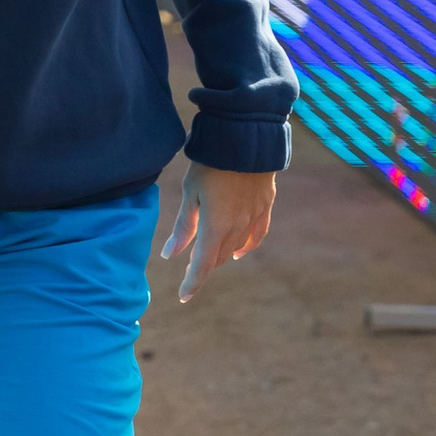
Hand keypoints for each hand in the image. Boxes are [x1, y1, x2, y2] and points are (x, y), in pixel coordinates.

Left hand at [162, 163, 276, 303]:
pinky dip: (247, 246)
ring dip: (221, 255)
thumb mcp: (191, 192)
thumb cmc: (211, 163)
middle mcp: (237, 228)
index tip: (183, 296)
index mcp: (216, 227)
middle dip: (204, 265)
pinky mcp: (265, 205)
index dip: (193, 283)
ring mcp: (254, 217)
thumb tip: (169, 254)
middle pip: (219, 257)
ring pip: (237, 248)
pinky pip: (257, 235)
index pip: (203, 265)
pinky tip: (241, 251)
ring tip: (208, 255)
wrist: (246, 138)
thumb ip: (184, 226)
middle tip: (190, 267)